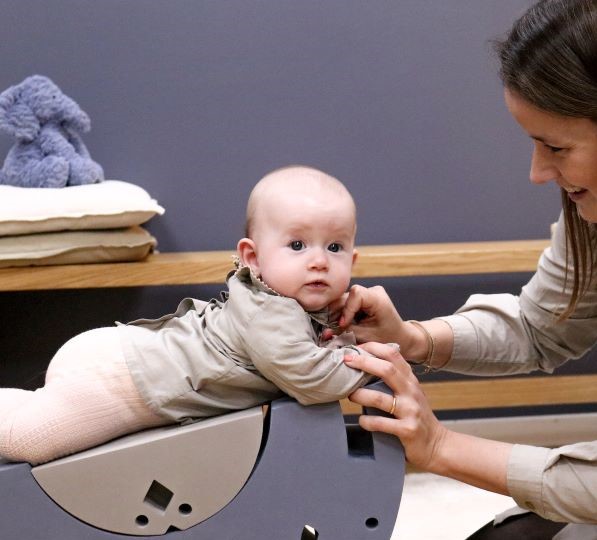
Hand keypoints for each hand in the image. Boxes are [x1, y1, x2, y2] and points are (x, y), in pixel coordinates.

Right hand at [330, 285, 420, 354]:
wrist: (400, 337)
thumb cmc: (387, 338)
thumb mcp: (366, 336)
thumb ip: (346, 332)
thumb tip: (326, 333)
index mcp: (378, 298)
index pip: (356, 294)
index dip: (346, 309)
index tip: (342, 325)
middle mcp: (373, 291)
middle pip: (346, 296)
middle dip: (336, 313)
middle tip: (330, 329)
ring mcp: (368, 293)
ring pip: (344, 300)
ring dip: (337, 314)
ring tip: (333, 329)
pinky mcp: (363, 298)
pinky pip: (346, 303)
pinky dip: (341, 314)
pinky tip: (339, 325)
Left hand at [344, 342, 447, 470]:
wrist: (436, 444)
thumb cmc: (417, 416)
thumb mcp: (409, 392)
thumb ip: (393, 379)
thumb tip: (364, 363)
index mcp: (410, 380)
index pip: (392, 354)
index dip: (372, 348)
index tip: (355, 348)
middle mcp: (411, 392)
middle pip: (387, 370)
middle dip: (363, 362)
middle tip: (346, 361)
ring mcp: (410, 411)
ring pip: (379, 398)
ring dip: (359, 395)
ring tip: (350, 395)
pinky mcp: (407, 430)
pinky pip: (381, 423)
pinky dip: (367, 421)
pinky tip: (361, 420)